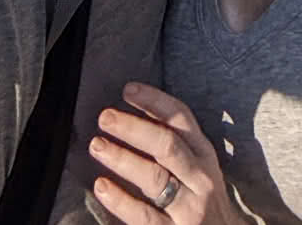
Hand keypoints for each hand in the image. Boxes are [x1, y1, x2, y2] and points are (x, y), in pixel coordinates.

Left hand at [90, 81, 237, 223]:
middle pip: (167, 146)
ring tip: (97, 145)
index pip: (182, 120)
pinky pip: (144, 216)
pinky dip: (121, 200)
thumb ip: (174, 145)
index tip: (128, 90)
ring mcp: (189, 208)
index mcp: (204, 155)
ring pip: (155, 178)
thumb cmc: (202, 201)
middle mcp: (200, 178)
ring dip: (123, 159)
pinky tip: (102, 187)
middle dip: (134, 128)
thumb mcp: (198, 168)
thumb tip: (135, 113)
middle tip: (105, 117)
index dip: (155, 102)